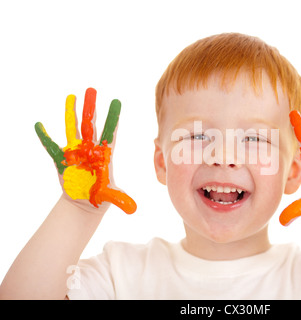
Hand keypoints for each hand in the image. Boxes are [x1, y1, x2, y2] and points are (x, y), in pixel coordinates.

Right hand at [35, 88, 136, 213]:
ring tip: (71, 96)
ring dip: (71, 113)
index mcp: (104, 154)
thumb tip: (133, 210)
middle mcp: (90, 149)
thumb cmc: (100, 196)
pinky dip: (45, 136)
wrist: (84, 202)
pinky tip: (39, 125)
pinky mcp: (61, 160)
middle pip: (91, 125)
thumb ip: (120, 200)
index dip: (113, 118)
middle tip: (92, 89)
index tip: (117, 102)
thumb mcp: (110, 197)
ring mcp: (75, 152)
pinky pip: (51, 146)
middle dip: (91, 107)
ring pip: (73, 129)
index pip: (110, 132)